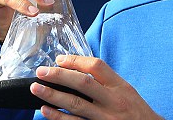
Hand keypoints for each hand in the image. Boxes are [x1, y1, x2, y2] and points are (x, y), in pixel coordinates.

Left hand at [30, 55, 162, 119]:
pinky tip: (45, 111)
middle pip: (83, 83)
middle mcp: (113, 101)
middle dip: (59, 75)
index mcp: (120, 86)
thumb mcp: (126, 90)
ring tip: (36, 88)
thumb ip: (106, 81)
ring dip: (53, 95)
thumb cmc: (135, 111)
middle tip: (41, 71)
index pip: (97, 67)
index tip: (59, 59)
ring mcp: (104, 118)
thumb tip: (78, 69)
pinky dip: (58, 118)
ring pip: (75, 104)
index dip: (76, 60)